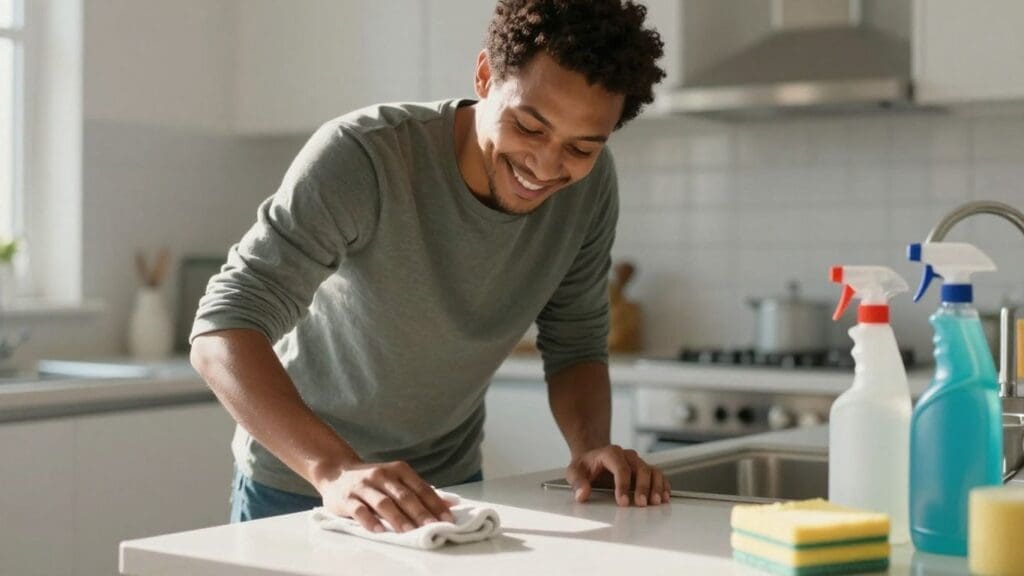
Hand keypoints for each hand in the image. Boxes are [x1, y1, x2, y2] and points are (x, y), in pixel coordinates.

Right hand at [318, 460, 454, 532]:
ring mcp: (364, 486)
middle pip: (404, 496)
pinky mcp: (347, 498)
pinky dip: (369, 520)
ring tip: (409, 532)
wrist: (337, 472)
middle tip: (432, 527)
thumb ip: (421, 492)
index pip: (420, 488)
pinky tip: (379, 531)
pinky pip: (359, 510)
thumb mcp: (398, 480)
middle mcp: (382, 475)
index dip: (434, 503)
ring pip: (383, 502)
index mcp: (399, 470)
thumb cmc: (375, 481)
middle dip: (419, 512)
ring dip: (397, 518)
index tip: (447, 519)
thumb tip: (450, 504)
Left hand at [565, 445, 670, 506]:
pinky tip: (664, 497)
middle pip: (640, 468)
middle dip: (642, 487)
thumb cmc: (585, 466)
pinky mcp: (644, 470)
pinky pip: (658, 475)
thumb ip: (577, 483)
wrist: (592, 458)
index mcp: (610, 453)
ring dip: (656, 486)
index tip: (623, 502)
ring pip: (652, 471)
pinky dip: (663, 485)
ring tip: (656, 502)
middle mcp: (627, 456)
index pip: (620, 467)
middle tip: (641, 504)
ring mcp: (637, 462)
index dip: (623, 485)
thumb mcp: (574, 472)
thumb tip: (582, 495)